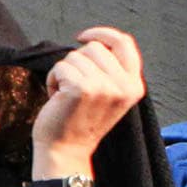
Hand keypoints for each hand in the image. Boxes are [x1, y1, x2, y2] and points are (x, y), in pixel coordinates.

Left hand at [33, 27, 146, 168]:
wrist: (66, 152)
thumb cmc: (81, 122)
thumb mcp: (110, 95)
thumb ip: (112, 70)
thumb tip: (97, 40)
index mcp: (134, 85)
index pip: (124, 42)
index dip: (102, 33)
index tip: (82, 37)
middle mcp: (123, 85)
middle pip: (94, 47)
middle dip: (78, 62)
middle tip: (75, 88)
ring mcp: (103, 86)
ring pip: (75, 56)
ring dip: (64, 73)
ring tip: (67, 96)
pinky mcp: (81, 88)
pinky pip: (60, 67)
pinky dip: (52, 79)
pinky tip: (57, 99)